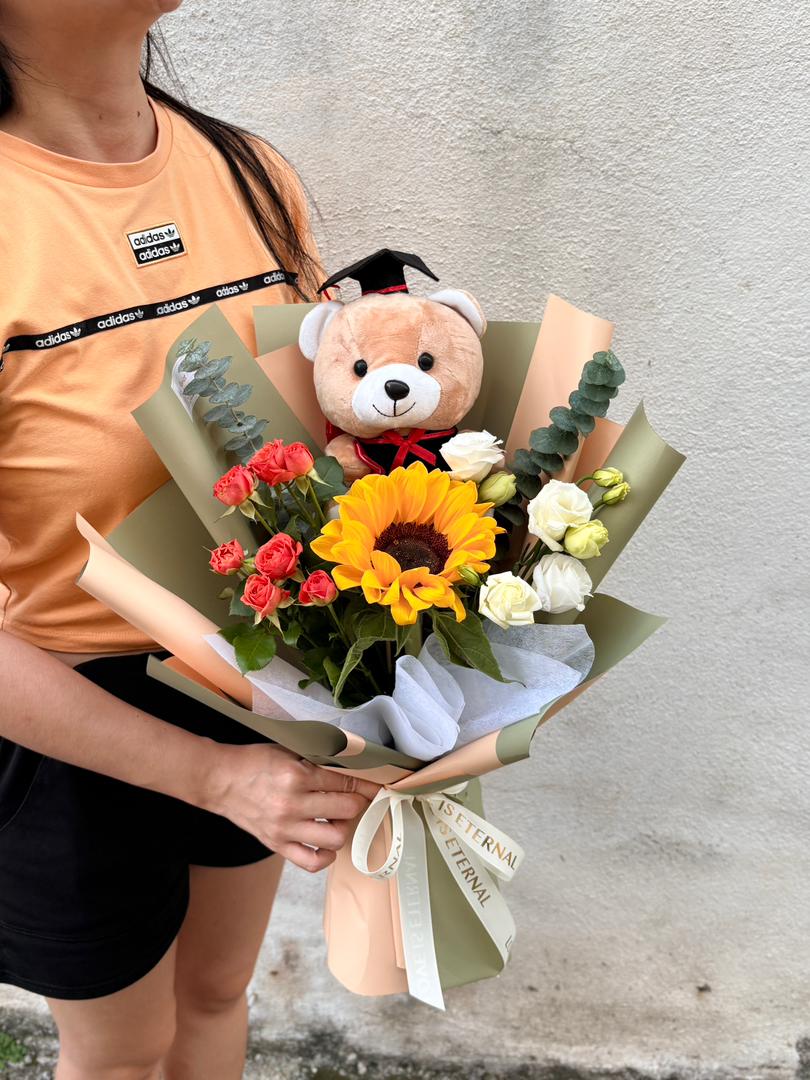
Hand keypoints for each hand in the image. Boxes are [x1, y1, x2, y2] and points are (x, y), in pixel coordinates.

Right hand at [201, 742, 378, 872]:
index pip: (345, 782)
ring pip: (334, 837)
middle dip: (358, 802)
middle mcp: (292, 804)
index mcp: (296, 775)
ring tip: (339, 817)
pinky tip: (327, 843)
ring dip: (344, 827)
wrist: (220, 780)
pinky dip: (326, 856)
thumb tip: (352, 765)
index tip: (378, 785)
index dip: (367, 784)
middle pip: (346, 809)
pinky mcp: (277, 845)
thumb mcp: (288, 751)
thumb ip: (318, 759)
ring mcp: (284, 828)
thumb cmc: (254, 762)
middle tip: (358, 797)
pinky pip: (311, 862)